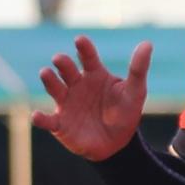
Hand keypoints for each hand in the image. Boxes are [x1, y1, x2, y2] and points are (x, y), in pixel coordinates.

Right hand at [35, 36, 151, 160]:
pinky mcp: (60, 124)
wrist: (117, 143)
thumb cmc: (124, 112)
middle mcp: (77, 85)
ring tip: (45, 73)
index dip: (83, 48)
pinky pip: (48, 120)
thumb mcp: (135, 91)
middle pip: (66, 70)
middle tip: (59, 59)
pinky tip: (37, 116)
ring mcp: (66, 103)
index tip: (79, 40)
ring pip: (54, 88)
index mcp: (94, 74)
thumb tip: (147, 43)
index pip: (87, 57)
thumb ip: (138, 69)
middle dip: (62, 63)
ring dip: (49, 80)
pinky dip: (40, 118)